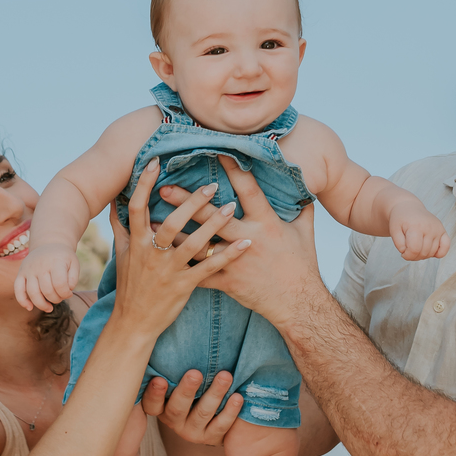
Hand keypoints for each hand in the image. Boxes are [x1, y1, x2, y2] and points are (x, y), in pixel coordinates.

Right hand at [14, 245, 79, 311]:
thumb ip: (73, 278)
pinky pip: (17, 289)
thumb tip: (67, 291)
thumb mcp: (74, 263)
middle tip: (60, 297)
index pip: (60, 284)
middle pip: (47, 290)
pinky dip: (22, 300)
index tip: (69, 293)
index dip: (66, 293)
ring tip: (49, 308)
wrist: (49, 244)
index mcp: (55, 262)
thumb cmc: (63, 258)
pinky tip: (30, 307)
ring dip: (42, 304)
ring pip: (32, 292)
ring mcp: (29, 269)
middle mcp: (40, 265)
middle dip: (56, 299)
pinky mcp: (21, 273)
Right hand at [109, 160, 250, 343]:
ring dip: (213, 224)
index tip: (156, 162)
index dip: (144, 184)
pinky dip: (228, 255)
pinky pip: (209, 268)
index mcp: (136, 242)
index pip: (137, 207)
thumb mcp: (122, 254)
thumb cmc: (130, 285)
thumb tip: (116, 199)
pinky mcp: (183, 286)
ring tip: (232, 206)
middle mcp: (151, 254)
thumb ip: (120, 225)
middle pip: (170, 222)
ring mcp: (168, 271)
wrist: (133, 323)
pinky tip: (246, 243)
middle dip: (191, 203)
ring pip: (192, 243)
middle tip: (212, 184)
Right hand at [142, 369, 243, 442]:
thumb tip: (169, 337)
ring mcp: (192, 431)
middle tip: (195, 373)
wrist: (211, 417)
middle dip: (186, 390)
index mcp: (161, 407)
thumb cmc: (190, 387)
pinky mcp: (211, 437)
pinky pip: (221, 425)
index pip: (152, 404)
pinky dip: (230, 411)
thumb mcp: (176, 381)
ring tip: (225, 376)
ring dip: (214, 394)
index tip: (159, 380)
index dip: (155, 394)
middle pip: (177, 408)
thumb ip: (171, 369)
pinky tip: (237, 397)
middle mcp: (174, 421)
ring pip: (202, 413)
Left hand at [159, 156, 322, 329]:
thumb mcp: (304, 232)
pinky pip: (200, 273)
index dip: (234, 170)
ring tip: (152, 222)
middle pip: (213, 216)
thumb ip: (301, 208)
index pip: (248, 190)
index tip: (218, 152)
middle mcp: (248, 239)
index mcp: (267, 223)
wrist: (298, 304)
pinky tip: (162, 257)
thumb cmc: (302, 265)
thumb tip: (303, 187)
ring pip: (199, 245)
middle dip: (188, 202)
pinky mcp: (227, 282)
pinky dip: (180, 265)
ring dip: (175, 233)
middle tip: (165, 188)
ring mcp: (235, 262)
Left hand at [389, 200, 450, 260]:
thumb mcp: (393, 230)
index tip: (403, 253)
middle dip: (414, 256)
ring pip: (432, 252)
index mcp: (416, 226)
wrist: (408, 207)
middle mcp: (429, 227)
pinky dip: (439, 253)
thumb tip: (408, 252)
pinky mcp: (442, 230)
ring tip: (416, 248)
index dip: (407, 255)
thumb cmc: (400, 219)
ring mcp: (437, 229)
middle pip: (423, 253)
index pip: (414, 250)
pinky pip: (446, 247)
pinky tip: (430, 251)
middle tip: (408, 250)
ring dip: (423, 255)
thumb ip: (399, 244)